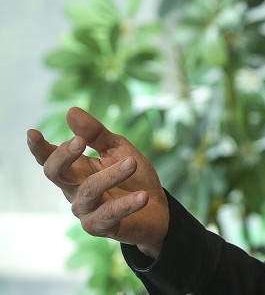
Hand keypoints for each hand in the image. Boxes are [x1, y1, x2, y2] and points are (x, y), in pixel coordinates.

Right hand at [27, 107, 168, 257]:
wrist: (157, 208)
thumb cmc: (132, 176)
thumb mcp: (118, 149)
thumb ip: (96, 134)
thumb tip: (71, 111)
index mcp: (76, 169)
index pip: (50, 159)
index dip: (39, 148)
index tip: (32, 133)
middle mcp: (74, 190)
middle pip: (56, 174)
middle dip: (63, 157)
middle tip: (79, 141)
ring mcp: (85, 210)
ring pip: (88, 191)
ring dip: (110, 176)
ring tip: (132, 163)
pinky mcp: (101, 227)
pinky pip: (109, 214)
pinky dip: (126, 204)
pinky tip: (142, 196)